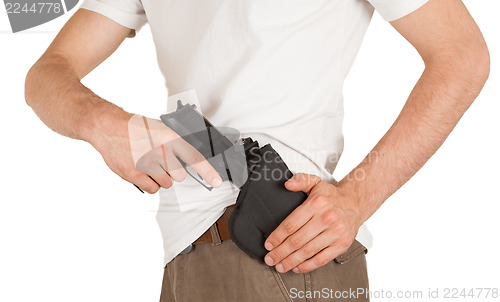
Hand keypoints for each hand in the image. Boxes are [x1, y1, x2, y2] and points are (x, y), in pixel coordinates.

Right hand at [90, 112, 221, 193]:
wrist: (109, 128)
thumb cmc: (134, 128)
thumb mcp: (160, 128)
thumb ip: (175, 143)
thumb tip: (190, 157)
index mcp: (169, 137)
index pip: (194, 157)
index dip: (208, 172)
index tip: (217, 182)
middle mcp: (160, 151)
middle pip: (179, 175)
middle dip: (173, 172)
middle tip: (161, 162)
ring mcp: (147, 163)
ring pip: (166, 183)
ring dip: (160, 177)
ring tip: (148, 163)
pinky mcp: (135, 174)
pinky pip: (152, 189)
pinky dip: (149, 184)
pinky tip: (142, 172)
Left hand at [263, 173, 361, 272]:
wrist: (355, 203)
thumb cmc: (331, 195)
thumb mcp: (315, 182)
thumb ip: (300, 180)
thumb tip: (287, 184)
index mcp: (316, 204)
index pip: (291, 224)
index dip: (277, 236)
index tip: (268, 244)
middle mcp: (326, 218)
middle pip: (297, 240)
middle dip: (280, 252)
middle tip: (269, 259)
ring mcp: (335, 233)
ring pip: (308, 251)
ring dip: (291, 261)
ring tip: (280, 266)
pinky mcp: (342, 244)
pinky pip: (322, 259)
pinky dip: (308, 266)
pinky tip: (297, 267)